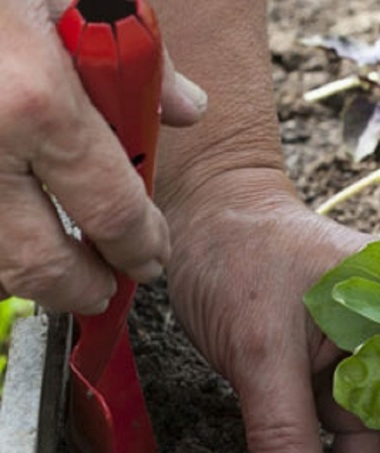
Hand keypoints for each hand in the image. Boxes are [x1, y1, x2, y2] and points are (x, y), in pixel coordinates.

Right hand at [0, 0, 205, 312]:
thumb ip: (141, 58)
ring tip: (62, 265)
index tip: (150, 256)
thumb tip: (184, 108)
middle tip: (106, 287)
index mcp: (36, 102)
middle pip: (37, 265)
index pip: (113, 213)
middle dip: (83, 288)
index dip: (139, 247)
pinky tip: (15, 223)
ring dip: (29, 274)